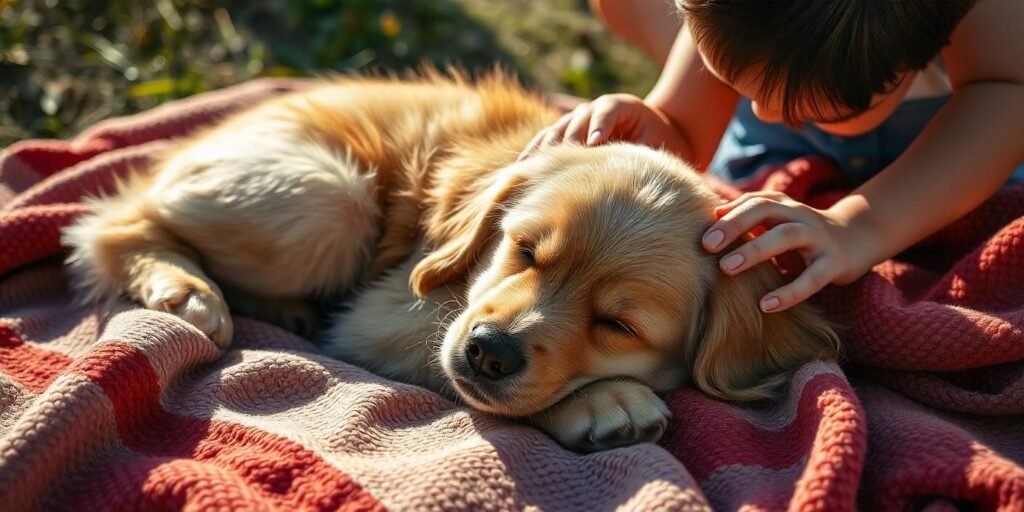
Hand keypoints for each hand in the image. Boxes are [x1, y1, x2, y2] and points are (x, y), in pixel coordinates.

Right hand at [518, 93, 681, 158]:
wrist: (651, 132)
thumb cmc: (658, 142)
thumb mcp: (657, 146)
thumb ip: (642, 153)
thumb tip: (627, 176)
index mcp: (622, 105)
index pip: (606, 111)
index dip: (599, 125)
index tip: (595, 143)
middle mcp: (593, 108)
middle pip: (576, 123)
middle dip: (568, 144)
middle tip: (561, 169)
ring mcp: (575, 119)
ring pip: (555, 133)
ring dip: (545, 153)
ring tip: (533, 174)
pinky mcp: (563, 133)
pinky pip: (542, 143)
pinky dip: (532, 157)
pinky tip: (519, 174)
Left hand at [701, 191, 871, 312]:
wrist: (859, 238)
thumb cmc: (805, 232)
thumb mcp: (779, 220)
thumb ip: (750, 215)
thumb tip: (712, 214)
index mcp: (784, 205)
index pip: (754, 202)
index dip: (728, 215)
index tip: (701, 234)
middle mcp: (800, 215)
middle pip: (766, 211)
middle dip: (735, 226)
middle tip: (707, 246)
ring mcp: (819, 237)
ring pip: (786, 236)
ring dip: (755, 250)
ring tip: (726, 269)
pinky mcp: (835, 263)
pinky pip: (811, 278)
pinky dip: (788, 292)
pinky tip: (765, 305)